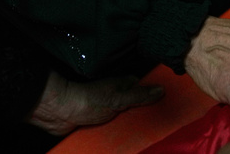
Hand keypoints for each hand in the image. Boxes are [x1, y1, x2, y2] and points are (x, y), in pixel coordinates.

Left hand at [26, 72, 163, 136]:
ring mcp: (111, 110)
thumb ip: (139, 95)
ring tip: (143, 140)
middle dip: (146, 118)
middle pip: (140, 108)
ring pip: (128, 120)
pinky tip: (126, 143)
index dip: (158, 100)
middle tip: (157, 131)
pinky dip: (120, 136)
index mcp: (126, 86)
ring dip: (132, 129)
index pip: (148, 91)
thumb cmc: (87, 100)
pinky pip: (116, 130)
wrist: (58, 112)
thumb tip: (162, 89)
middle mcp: (120, 97)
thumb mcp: (117, 98)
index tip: (170, 109)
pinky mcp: (102, 123)